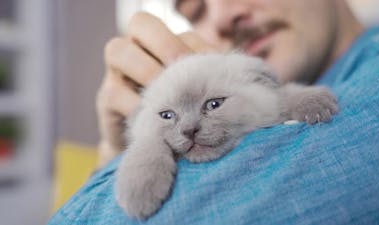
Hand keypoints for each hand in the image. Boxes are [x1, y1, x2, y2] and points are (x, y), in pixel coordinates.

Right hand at [97, 12, 214, 166]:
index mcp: (161, 44)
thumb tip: (227, 73)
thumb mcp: (193, 92)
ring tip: (170, 97)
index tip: (211, 71)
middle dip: (167, 45)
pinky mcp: (105, 98)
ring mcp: (116, 71)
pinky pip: (115, 93)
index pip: (175, 29)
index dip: (193, 45)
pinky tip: (159, 120)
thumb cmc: (178, 112)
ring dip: (149, 72)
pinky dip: (138, 106)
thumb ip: (203, 77)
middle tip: (186, 73)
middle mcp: (135, 48)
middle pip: (141, 23)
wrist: (153, 144)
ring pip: (119, 50)